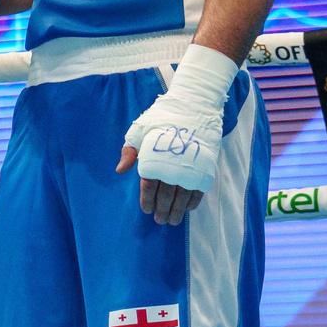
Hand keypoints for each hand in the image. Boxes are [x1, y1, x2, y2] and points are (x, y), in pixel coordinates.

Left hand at [116, 45, 238, 226]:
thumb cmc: (162, 117)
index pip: (149, 187)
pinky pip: (200, 189)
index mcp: (154, 158)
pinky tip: (190, 208)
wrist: (195, 105)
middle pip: (166, 195)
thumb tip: (120, 170)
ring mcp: (191, 167)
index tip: (146, 210)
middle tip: (160, 221)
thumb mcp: (140, 130)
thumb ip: (130, 151)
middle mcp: (172, 165)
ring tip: (174, 221)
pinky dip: (195, 201)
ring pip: (183, 196)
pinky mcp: (206, 166)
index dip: (147, 201)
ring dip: (179, 211)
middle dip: (163, 210)